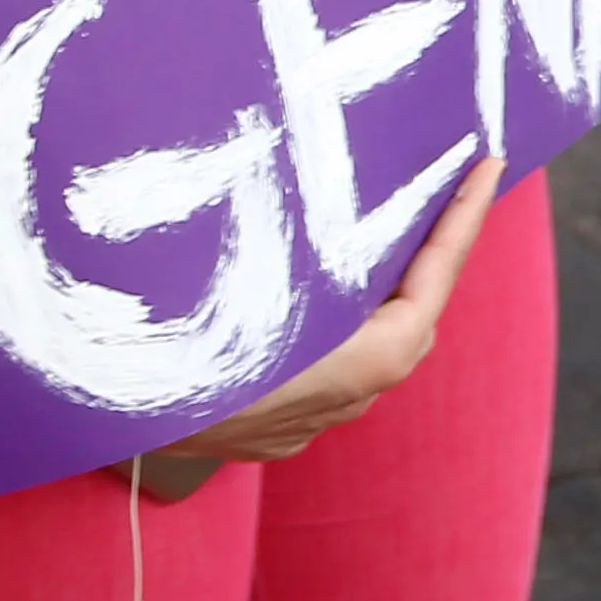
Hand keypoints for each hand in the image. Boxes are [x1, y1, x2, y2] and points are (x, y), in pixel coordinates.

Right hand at [129, 157, 497, 491]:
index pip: (437, 274)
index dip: (465, 216)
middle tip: (432, 188)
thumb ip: (310, 241)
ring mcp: (313, 421)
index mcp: (370, 358)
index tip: (490, 167)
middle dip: (425, 250)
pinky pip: (320, 366)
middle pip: (410, 310)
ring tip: (365, 230)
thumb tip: (322, 176)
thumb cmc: (192, 343)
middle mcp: (354, 396)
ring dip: (372, 289)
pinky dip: (327, 323)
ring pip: (365, 342)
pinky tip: (300, 293)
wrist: (110, 429)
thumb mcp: (260, 276)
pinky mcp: (273, 433)